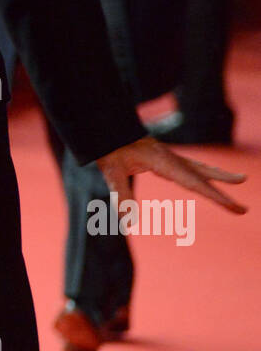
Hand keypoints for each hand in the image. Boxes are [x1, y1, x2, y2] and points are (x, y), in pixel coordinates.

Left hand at [96, 136, 246, 213]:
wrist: (105, 127)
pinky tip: (204, 179)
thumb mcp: (112, 172)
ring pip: (199, 168)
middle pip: (204, 175)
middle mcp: (171, 158)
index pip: (195, 183)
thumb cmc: (109, 148)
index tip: (234, 206)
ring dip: (218, 176)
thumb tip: (129, 223)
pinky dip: (203, 174)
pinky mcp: (163, 157)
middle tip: (244, 202)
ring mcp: (168, 156)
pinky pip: (189, 167)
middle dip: (225, 187)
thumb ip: (122, 196)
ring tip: (238, 180)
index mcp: (164, 161)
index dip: (216, 196)